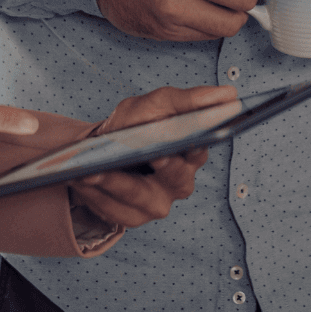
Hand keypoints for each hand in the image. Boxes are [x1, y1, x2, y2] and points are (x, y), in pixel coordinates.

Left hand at [68, 85, 233, 226]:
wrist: (102, 149)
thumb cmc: (135, 125)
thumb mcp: (155, 104)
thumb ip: (186, 100)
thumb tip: (228, 94)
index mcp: (192, 153)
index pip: (200, 149)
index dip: (194, 145)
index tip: (186, 140)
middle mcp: (180, 182)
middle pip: (175, 178)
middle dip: (162, 166)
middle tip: (150, 155)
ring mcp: (157, 204)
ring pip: (140, 197)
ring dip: (115, 182)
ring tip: (91, 170)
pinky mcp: (132, 218)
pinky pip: (115, 210)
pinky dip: (97, 194)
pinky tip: (82, 180)